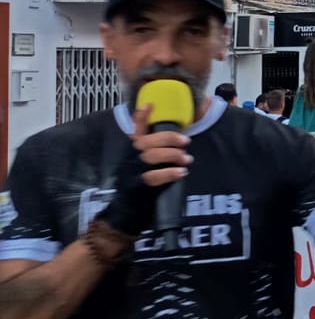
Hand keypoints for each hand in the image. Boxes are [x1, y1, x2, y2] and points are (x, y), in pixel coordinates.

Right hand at [103, 104, 191, 236]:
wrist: (125, 214)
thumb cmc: (140, 188)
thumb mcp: (148, 167)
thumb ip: (158, 155)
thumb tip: (181, 145)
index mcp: (132, 153)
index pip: (135, 131)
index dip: (141, 118)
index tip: (150, 104)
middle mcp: (130, 160)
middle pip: (146, 142)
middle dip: (168, 138)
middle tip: (186, 141)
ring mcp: (131, 173)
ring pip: (149, 156)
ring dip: (172, 155)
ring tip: (186, 159)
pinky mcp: (137, 187)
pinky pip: (153, 176)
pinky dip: (169, 173)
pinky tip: (181, 173)